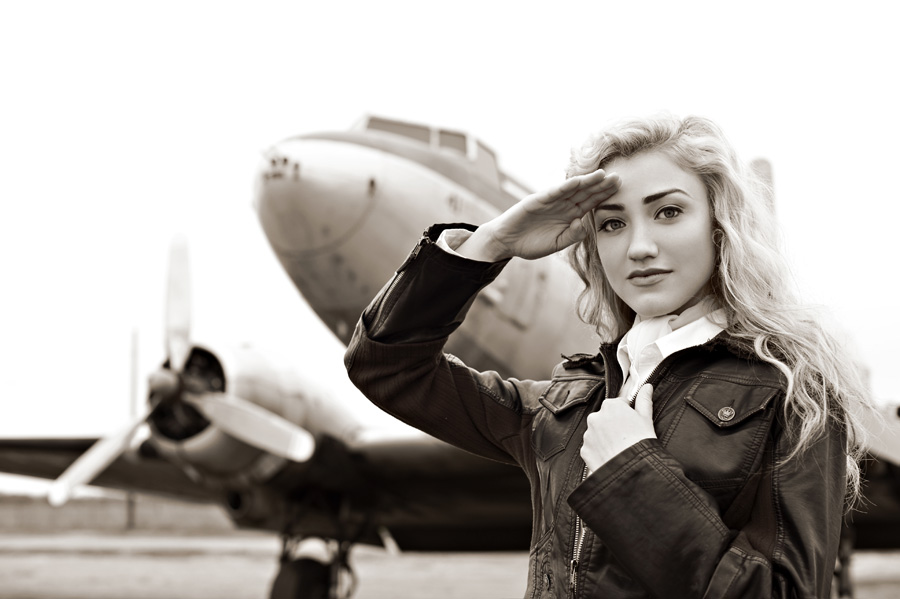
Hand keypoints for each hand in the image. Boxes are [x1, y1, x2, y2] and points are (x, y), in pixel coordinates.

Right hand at [456, 169, 619, 261]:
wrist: (507, 242)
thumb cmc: (532, 243)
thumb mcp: (557, 244)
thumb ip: (572, 236)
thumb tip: (583, 225)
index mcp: (570, 215)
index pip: (591, 203)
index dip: (605, 196)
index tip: (622, 190)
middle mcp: (563, 205)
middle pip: (586, 193)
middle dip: (601, 186)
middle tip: (619, 177)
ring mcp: (551, 201)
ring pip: (572, 189)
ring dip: (586, 182)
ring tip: (602, 174)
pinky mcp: (537, 200)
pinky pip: (554, 193)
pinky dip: (565, 187)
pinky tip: (577, 181)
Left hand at [580, 384, 655, 474]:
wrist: (631, 468)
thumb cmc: (641, 443)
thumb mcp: (646, 418)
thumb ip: (644, 400)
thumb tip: (647, 387)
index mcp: (610, 406)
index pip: (617, 405)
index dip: (626, 414)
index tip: (632, 423)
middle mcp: (595, 417)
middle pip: (605, 418)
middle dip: (614, 425)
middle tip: (626, 437)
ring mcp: (588, 434)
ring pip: (597, 433)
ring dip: (605, 438)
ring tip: (619, 448)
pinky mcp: (585, 450)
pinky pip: (592, 448)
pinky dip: (599, 451)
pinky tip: (611, 456)